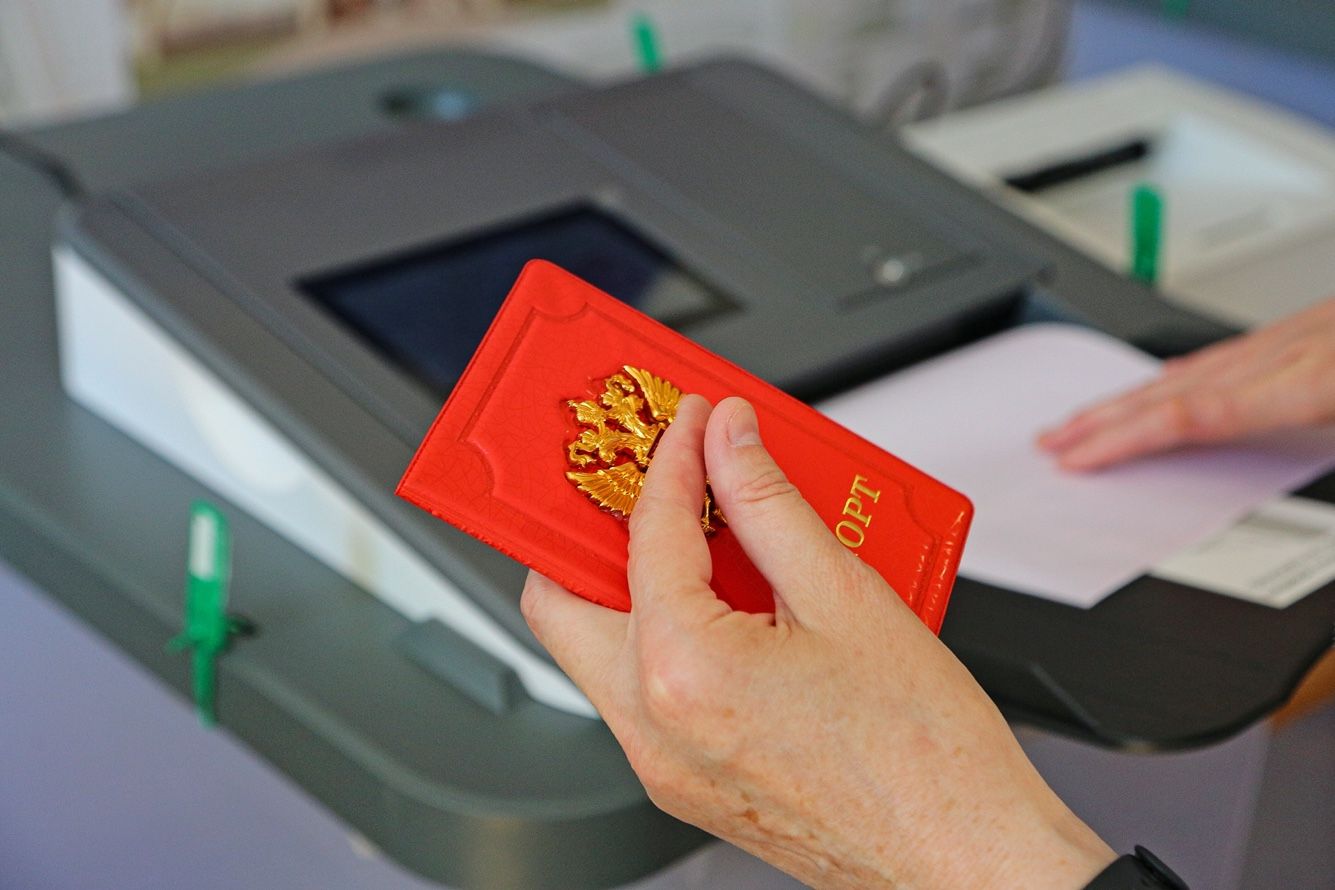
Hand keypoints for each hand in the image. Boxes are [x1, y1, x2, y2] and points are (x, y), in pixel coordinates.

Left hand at [522, 395, 1112, 888]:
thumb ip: (768, 506)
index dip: (669, 460)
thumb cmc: (922, 755)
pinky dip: (666, 636)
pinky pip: (643, 693)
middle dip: (592, 532)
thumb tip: (729, 444)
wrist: (960, 856)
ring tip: (696, 536)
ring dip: (631, 584)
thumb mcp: (845, 597)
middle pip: (561, 601)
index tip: (693, 426)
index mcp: (681, 672)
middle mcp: (651, 728)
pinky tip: (730, 606)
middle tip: (645, 484)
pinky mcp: (684, 784)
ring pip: (597, 651)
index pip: (646, 532)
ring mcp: (661, 765)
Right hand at [1040, 297, 1334, 470]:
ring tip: (1089, 416)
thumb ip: (1331, 457)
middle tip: (1054, 439)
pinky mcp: (1314, 327)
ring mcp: (1304, 334)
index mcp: (1318, 383)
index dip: (1126, 438)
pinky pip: (1230, 351)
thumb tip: (1323, 528)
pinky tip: (1166, 380)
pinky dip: (1183, 372)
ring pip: (1196, 366)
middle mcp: (1298, 353)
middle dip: (1104, 417)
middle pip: (1176, 389)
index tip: (1079, 458)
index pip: (1195, 416)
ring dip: (1133, 396)